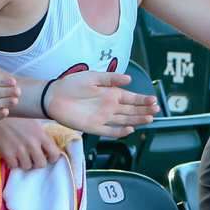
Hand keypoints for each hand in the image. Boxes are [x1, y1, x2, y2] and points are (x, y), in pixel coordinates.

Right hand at [0, 116, 62, 168]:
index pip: (54, 153)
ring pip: (27, 166)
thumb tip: (47, 145)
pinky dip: (12, 161)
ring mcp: (19, 150)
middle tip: (32, 158)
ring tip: (19, 154)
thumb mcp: (32, 122)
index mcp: (40, 134)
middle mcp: (32, 144)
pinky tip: (10, 153)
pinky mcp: (7, 154)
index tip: (48, 158)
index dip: (53, 158)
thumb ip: (40, 134)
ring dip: (24, 162)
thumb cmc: (15, 116)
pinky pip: (14, 165)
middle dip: (37, 162)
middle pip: (41, 164)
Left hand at [44, 70, 158, 137]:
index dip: (143, 100)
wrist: (54, 96)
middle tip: (156, 110)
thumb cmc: (72, 84)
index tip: (154, 100)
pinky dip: (119, 132)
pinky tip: (130, 130)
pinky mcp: (94, 127)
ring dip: (137, 120)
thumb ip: (111, 78)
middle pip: (131, 111)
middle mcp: (109, 107)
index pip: (131, 98)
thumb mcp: (93, 76)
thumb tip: (129, 79)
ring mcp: (103, 118)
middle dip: (144, 110)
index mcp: (111, 94)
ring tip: (149, 118)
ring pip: (124, 121)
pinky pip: (109, 132)